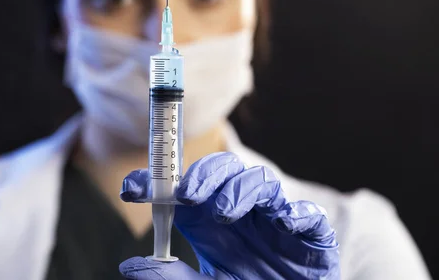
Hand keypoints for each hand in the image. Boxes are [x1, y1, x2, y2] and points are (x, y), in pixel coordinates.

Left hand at [119, 152, 339, 278]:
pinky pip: (308, 215)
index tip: (131, 189)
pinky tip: (284, 222)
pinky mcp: (310, 236)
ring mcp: (276, 218)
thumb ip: (173, 276)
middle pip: (225, 170)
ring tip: (226, 211)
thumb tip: (129, 266)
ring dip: (242, 189)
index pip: (184, 186)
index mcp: (212, 217)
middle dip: (205, 175)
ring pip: (262, 182)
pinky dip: (297, 214)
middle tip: (187, 194)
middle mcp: (242, 209)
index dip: (157, 180)